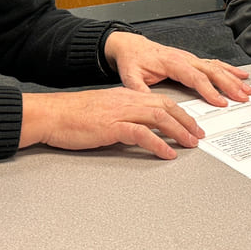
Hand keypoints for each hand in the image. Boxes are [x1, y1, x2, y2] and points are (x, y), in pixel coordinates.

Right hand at [19, 88, 203, 158]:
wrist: (52, 114)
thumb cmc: (72, 115)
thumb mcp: (104, 110)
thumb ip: (122, 115)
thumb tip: (139, 127)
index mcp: (125, 96)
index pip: (160, 100)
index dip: (180, 112)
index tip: (191, 124)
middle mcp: (127, 101)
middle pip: (166, 106)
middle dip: (186, 121)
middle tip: (198, 135)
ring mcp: (120, 112)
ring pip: (159, 117)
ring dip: (178, 131)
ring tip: (190, 144)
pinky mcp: (111, 126)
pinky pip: (141, 134)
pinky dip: (158, 144)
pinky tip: (167, 153)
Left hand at [104, 32, 250, 106]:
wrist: (131, 46)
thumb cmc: (132, 60)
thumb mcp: (130, 76)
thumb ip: (139, 90)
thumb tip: (148, 104)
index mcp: (171, 62)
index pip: (195, 77)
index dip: (209, 90)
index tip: (220, 102)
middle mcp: (184, 58)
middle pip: (211, 71)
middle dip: (229, 85)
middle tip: (242, 97)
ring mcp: (189, 58)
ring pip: (216, 66)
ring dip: (233, 78)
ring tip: (247, 89)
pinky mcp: (192, 60)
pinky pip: (214, 63)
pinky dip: (229, 69)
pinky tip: (240, 75)